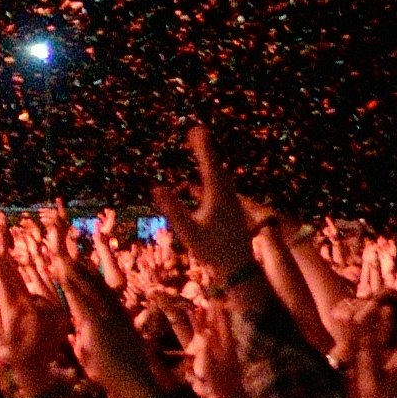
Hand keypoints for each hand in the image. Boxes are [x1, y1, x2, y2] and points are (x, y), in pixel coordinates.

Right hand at [154, 122, 260, 287]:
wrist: (239, 268)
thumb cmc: (212, 251)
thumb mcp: (187, 231)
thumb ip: (173, 209)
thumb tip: (157, 187)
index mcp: (217, 195)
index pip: (209, 165)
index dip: (202, 146)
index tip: (196, 129)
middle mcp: (228, 195)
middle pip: (216, 166)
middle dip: (205, 149)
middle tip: (195, 132)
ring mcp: (233, 203)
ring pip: (222, 175)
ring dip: (211, 160)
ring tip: (202, 149)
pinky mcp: (234, 211)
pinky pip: (223, 184)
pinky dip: (215, 173)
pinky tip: (212, 178)